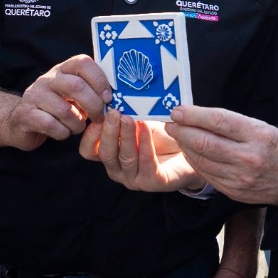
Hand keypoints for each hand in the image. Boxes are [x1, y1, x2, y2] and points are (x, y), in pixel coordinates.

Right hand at [1, 54, 111, 150]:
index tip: (108, 98)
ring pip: (64, 110)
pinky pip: (51, 125)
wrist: (21, 122)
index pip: (83, 63)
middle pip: (76, 86)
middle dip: (93, 106)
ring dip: (77, 124)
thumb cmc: (57, 108)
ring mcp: (34, 95)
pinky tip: (62, 132)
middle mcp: (48, 79)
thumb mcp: (74, 96)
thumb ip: (92, 92)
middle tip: (99, 118)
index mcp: (63, 69)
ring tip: (76, 127)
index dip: (99, 80)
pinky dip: (62, 133)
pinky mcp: (26, 114)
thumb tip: (118, 99)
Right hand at [79, 110, 206, 192]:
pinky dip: (145, 144)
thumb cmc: (161, 136)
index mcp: (110, 155)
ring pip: (125, 158)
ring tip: (130, 118)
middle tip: (114, 113)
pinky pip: (147, 163)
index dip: (90, 134)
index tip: (99, 114)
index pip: (88, 150)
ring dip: (127, 136)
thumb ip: (124, 113)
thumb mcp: (139, 121)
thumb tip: (114, 95)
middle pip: (105, 154)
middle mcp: (118, 169)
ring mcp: (134, 178)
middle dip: (109, 132)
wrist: (189, 149)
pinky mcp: (153, 182)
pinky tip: (146, 128)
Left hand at [165, 106, 277, 205]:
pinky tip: (190, 152)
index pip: (218, 121)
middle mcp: (248, 157)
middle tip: (171, 123)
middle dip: (182, 131)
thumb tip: (196, 115)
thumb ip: (230, 122)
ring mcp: (239, 177)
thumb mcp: (260, 126)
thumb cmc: (275, 147)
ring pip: (201, 160)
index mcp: (257, 135)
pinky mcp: (233, 191)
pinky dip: (194, 161)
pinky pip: (206, 174)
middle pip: (205, 142)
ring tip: (178, 136)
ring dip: (185, 147)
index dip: (194, 115)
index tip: (178, 110)